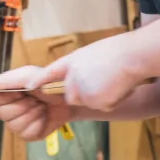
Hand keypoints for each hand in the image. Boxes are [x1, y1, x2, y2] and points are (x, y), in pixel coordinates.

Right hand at [0, 66, 73, 140]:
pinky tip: (44, 117)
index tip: (19, 92)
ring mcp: (18, 123)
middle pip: (2, 114)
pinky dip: (38, 125)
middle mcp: (8, 109)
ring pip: (13, 126)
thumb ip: (5, 80)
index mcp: (5, 93)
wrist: (69, 97)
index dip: (5, 98)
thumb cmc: (48, 83)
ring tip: (41, 106)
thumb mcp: (27, 76)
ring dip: (31, 115)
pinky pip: (26, 134)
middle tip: (34, 98)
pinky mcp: (29, 133)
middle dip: (22, 106)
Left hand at [18, 33, 151, 110]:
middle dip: (86, 94)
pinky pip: (104, 106)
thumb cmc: (118, 52)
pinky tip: (119, 87)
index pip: (50, 73)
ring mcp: (81, 90)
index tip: (28, 86)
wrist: (131, 56)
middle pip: (72, 96)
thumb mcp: (93, 54)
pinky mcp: (92, 101)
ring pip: (90, 102)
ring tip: (114, 81)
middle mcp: (72, 78)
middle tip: (104, 81)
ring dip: (102, 97)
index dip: (39, 81)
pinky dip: (114, 100)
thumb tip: (84, 79)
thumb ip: (83, 68)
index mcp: (71, 62)